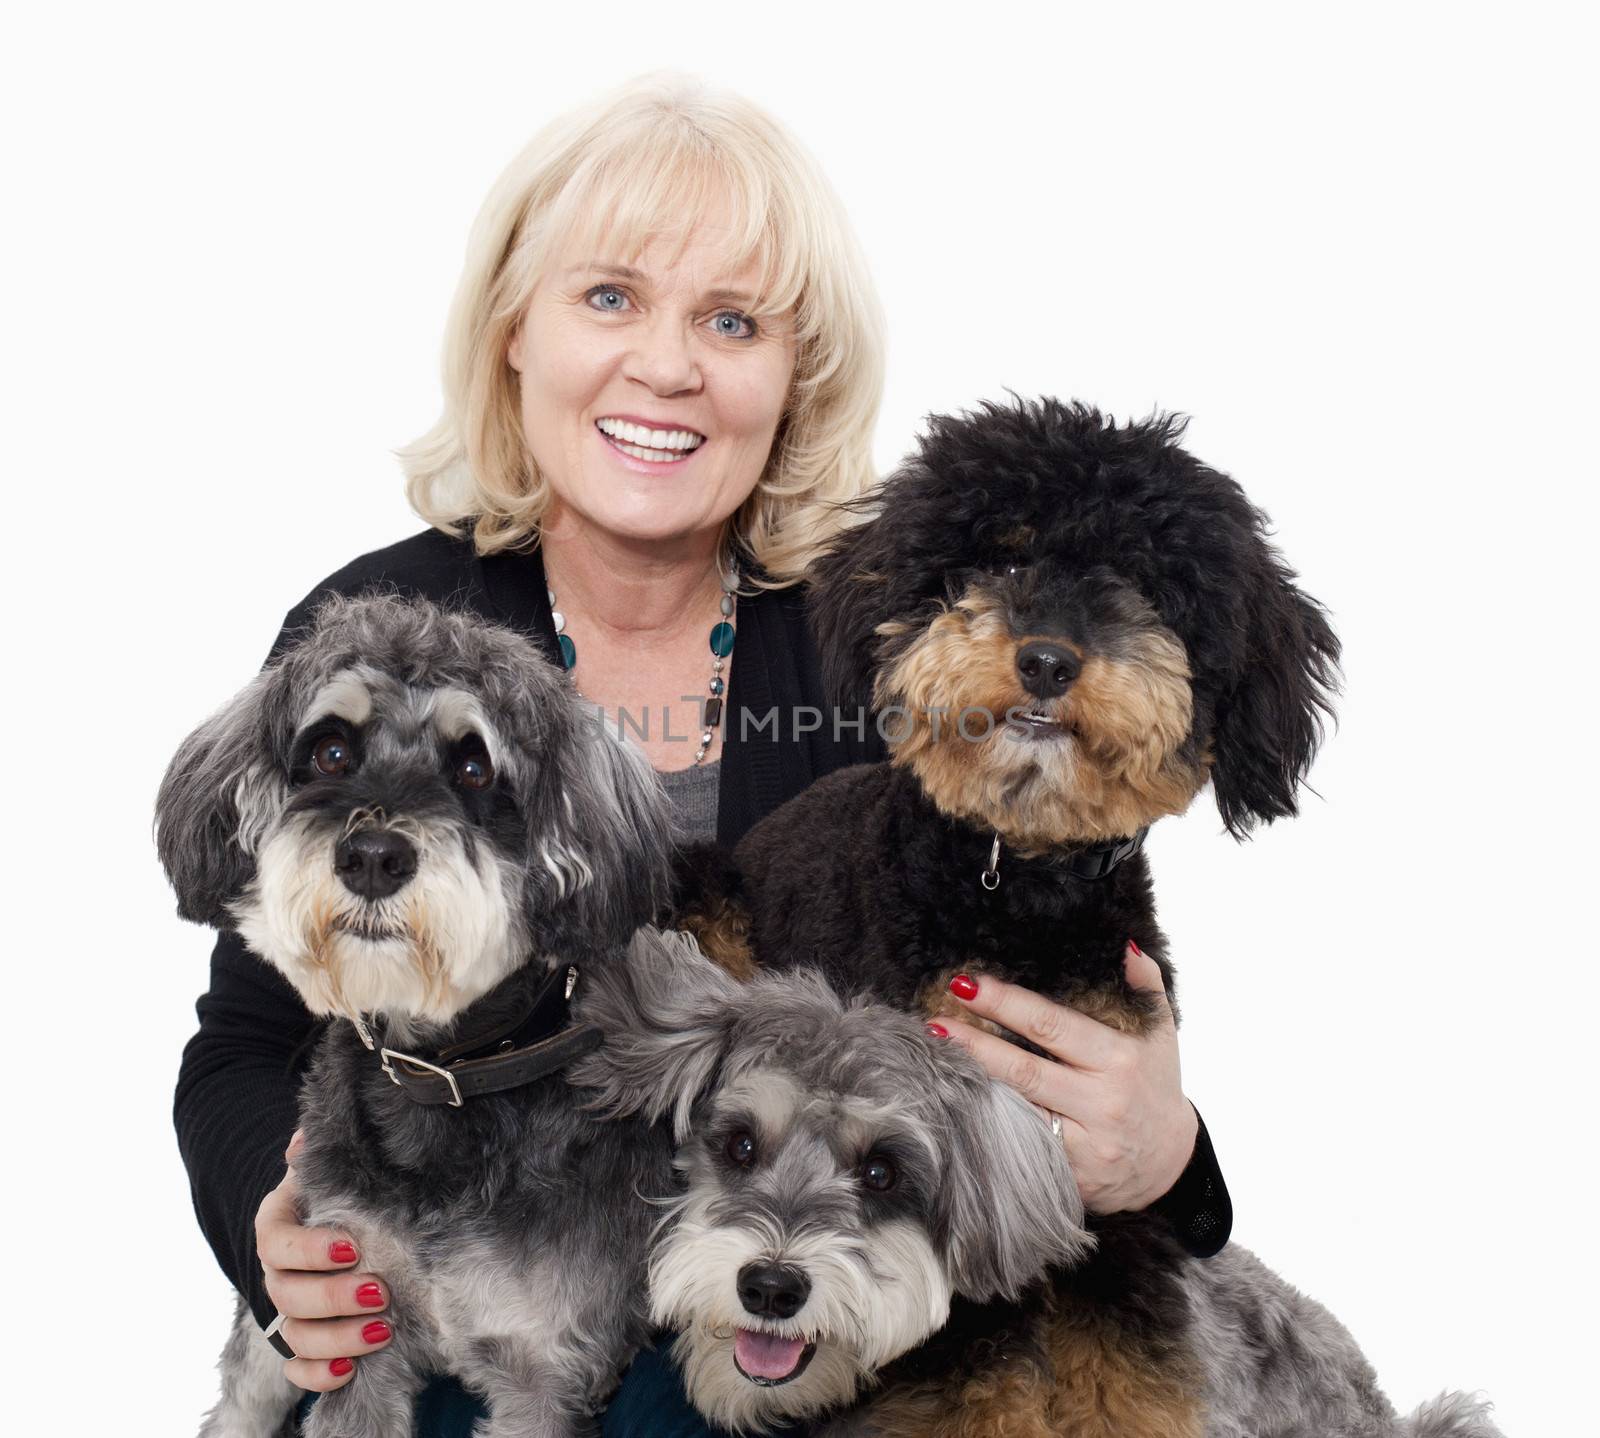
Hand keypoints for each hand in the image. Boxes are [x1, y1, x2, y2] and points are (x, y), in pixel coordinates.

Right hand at [256, 1130, 394, 1390]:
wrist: (337, 1220)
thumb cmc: (338, 1190)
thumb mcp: (329, 1167)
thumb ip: (319, 1153)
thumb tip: (307, 1138)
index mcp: (277, 1226)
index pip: (278, 1243)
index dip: (310, 1249)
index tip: (351, 1247)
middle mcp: (276, 1272)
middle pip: (287, 1295)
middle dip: (334, 1297)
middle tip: (379, 1291)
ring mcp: (287, 1310)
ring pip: (295, 1335)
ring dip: (335, 1337)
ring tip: (380, 1330)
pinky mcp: (303, 1340)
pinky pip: (298, 1367)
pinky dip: (318, 1374)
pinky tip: (348, 1369)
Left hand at [935, 943, 1197, 1214]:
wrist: (1169, 1163)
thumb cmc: (1154, 1084)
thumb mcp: (1160, 1033)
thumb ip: (1145, 984)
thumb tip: (1124, 944)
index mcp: (1118, 1059)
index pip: (1051, 1026)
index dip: (1006, 1004)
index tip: (968, 984)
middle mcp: (1101, 1103)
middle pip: (1023, 1070)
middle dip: (974, 1044)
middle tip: (934, 1022)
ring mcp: (1084, 1145)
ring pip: (1016, 1111)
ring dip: (971, 1085)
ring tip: (933, 1060)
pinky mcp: (1070, 1177)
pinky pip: (1021, 1147)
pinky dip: (988, 1125)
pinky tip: (956, 1105)